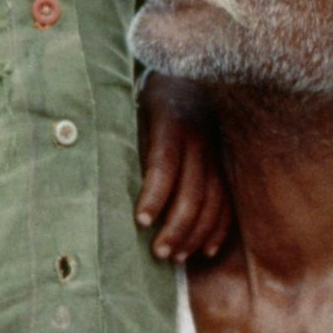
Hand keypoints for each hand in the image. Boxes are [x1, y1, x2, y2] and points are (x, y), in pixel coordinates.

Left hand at [136, 72, 229, 261]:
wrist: (188, 75)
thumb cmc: (147, 101)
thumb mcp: (134, 110)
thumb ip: (127, 142)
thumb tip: (104, 183)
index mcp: (171, 119)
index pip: (164, 164)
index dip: (154, 195)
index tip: (140, 222)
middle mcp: (200, 136)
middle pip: (193, 190)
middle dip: (176, 226)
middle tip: (160, 253)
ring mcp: (218, 151)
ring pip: (213, 200)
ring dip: (195, 234)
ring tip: (177, 257)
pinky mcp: (227, 162)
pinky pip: (228, 201)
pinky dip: (218, 228)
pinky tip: (205, 250)